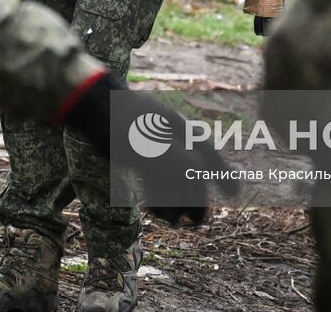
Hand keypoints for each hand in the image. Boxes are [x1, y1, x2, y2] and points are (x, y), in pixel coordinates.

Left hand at [60, 72, 236, 226]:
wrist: (96, 108)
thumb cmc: (124, 122)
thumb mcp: (151, 144)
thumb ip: (177, 161)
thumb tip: (200, 176)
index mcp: (182, 131)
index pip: (209, 155)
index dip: (223, 176)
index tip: (234, 195)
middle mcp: (174, 139)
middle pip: (192, 172)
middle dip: (194, 198)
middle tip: (195, 223)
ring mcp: (158, 147)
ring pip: (174, 179)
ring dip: (173, 200)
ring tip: (165, 216)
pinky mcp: (142, 154)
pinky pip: (158, 178)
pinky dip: (159, 193)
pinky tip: (152, 207)